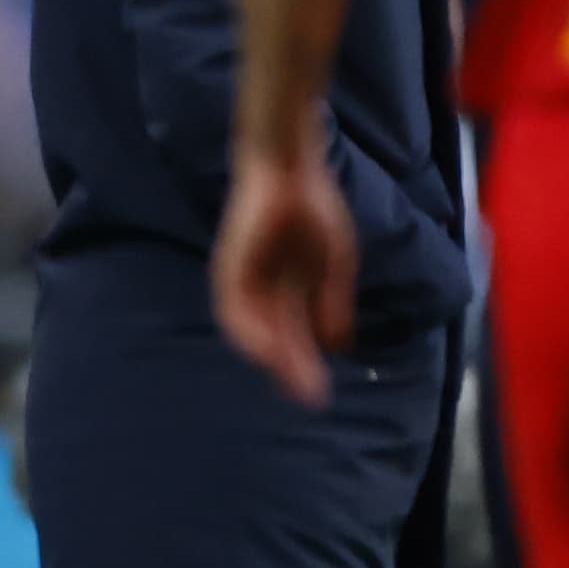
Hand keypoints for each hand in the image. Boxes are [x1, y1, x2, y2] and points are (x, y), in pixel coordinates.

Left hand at [212, 150, 356, 405]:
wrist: (289, 169)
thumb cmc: (314, 206)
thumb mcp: (335, 260)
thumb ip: (333, 300)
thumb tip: (339, 344)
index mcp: (287, 289)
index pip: (296, 335)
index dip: (307, 363)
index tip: (321, 392)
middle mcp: (262, 292)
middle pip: (277, 339)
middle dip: (293, 369)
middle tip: (312, 397)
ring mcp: (244, 283)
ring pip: (255, 332)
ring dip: (274, 358)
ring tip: (295, 379)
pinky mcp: (229, 271)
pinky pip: (235, 312)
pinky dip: (253, 333)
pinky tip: (272, 350)